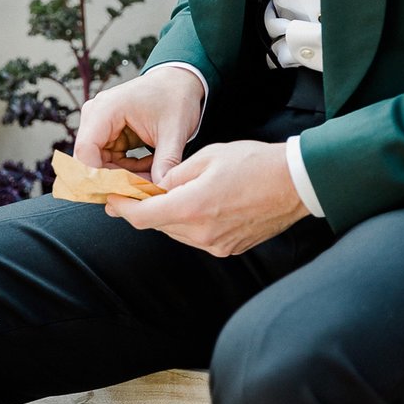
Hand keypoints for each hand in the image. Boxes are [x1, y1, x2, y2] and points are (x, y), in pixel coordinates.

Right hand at [73, 67, 204, 185]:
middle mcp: (96, 115)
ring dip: (124, 176)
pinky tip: (148, 169)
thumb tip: (160, 193)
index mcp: (106, 109)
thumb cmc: (176, 98)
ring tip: (151, 179)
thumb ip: (166, 162)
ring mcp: (100, 124)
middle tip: (143, 191)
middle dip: (115, 180)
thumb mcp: (174, 132)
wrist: (180, 81)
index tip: (124, 193)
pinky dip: (128, 169)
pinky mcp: (109, 132)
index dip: (98, 178)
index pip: (86, 151)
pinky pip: (110, 160)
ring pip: (100, 164)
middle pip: (91, 161)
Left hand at [103, 139, 309, 255]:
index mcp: (192, 208)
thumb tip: (158, 186)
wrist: (293, 183)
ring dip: (168, 216)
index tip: (110, 199)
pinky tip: (196, 204)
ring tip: (166, 195)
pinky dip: (189, 222)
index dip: (122, 209)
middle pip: (160, 226)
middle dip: (144, 209)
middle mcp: (201, 233)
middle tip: (133, 192)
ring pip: (178, 232)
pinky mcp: (229, 247)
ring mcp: (216, 244)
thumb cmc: (252, 162)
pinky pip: (198, 237)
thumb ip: (176, 174)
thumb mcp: (208, 156)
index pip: (144, 217)